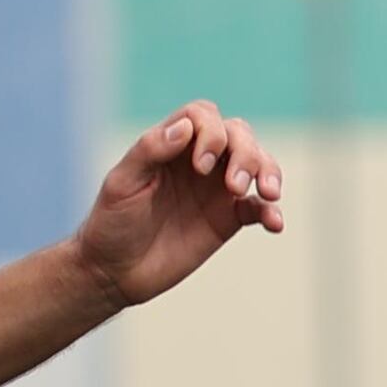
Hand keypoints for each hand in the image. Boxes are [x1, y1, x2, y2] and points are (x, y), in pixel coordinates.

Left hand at [73, 102, 285, 311]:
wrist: (114, 271)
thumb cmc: (111, 221)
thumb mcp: (122, 183)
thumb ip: (151, 150)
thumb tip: (186, 127)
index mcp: (171, 145)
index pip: (204, 116)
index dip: (210, 132)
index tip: (199, 167)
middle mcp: (198, 160)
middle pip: (238, 134)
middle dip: (245, 153)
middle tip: (233, 185)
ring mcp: (216, 188)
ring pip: (256, 163)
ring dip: (267, 171)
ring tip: (267, 193)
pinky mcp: (228, 219)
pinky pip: (258, 207)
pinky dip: (271, 211)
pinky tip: (275, 223)